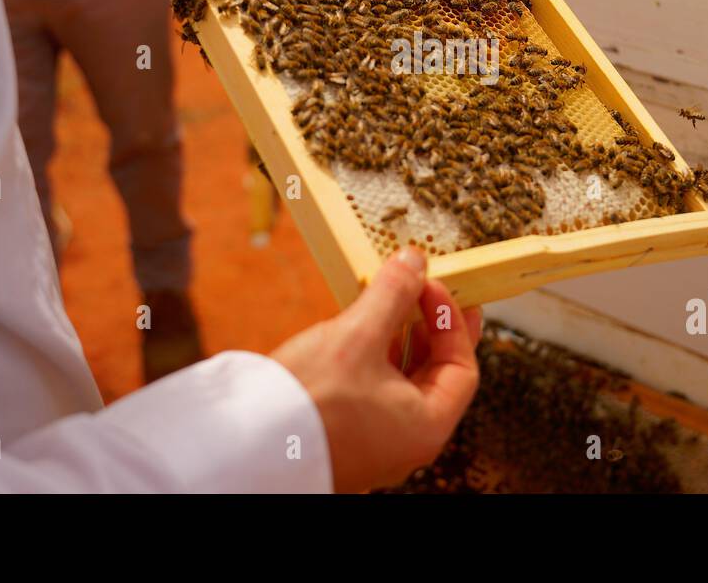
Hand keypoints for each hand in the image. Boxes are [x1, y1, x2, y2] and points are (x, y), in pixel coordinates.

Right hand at [271, 247, 481, 492]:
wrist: (243, 445)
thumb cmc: (307, 403)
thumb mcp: (356, 335)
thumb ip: (392, 294)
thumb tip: (414, 261)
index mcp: (426, 427)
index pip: (463, 368)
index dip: (452, 321)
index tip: (431, 285)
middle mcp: (407, 441)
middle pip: (435, 375)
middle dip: (429, 327)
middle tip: (425, 287)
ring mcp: (377, 442)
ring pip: (403, 382)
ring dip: (399, 338)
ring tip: (387, 300)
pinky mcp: (348, 436)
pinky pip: (376, 391)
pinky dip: (375, 358)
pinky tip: (358, 329)